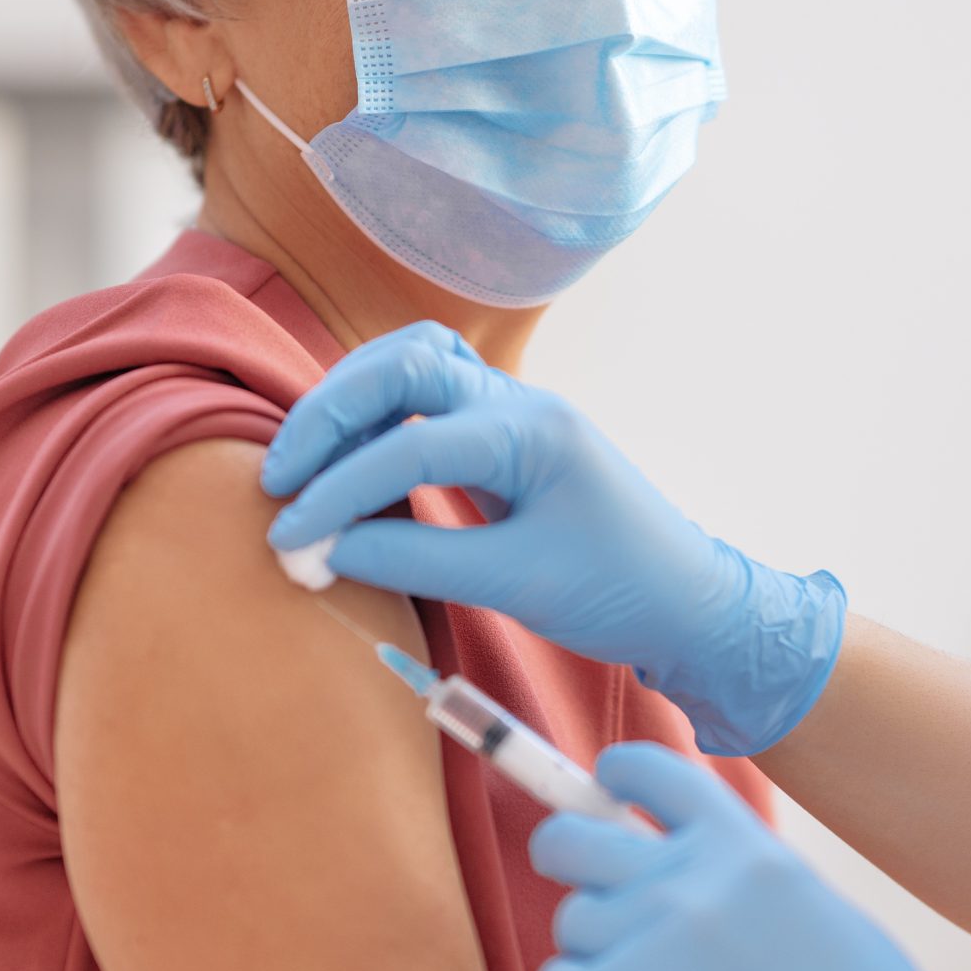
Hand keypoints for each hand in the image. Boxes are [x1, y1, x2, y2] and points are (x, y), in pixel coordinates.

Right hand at [262, 322, 843, 755]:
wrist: (692, 605)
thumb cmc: (620, 594)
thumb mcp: (516, 584)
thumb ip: (416, 559)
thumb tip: (323, 550)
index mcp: (531, 431)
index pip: (408, 443)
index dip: (338, 492)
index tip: (288, 540)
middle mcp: (520, 404)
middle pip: (405, 365)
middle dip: (330, 414)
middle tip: (278, 479)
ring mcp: (513, 414)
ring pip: (415, 367)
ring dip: (351, 401)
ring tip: (301, 463)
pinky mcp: (505, 439)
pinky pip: (429, 400)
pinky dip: (378, 417)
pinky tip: (349, 461)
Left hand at [531, 744, 970, 970]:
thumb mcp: (810, 905)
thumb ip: (736, 874)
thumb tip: (669, 865)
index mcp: (742, 845)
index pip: (649, 768)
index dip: (618, 774)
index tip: (609, 785)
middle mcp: (687, 879)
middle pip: (569, 838)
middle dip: (568, 855)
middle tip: (590, 885)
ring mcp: (649, 940)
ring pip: (574, 922)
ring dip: (602, 951)